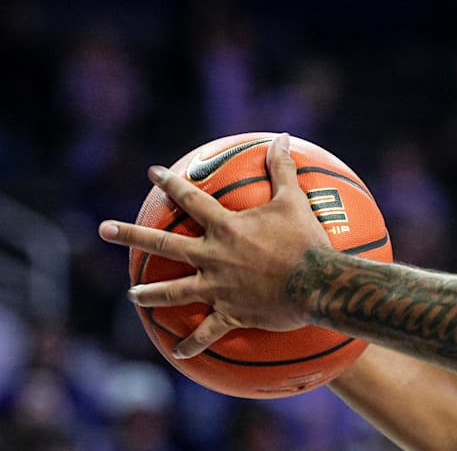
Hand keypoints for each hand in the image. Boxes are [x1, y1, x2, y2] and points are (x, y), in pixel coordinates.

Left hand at [98, 133, 329, 358]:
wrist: (317, 283)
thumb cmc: (307, 240)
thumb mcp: (294, 200)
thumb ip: (282, 169)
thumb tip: (280, 138)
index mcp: (226, 228)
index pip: (191, 199)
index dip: (171, 183)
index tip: (153, 173)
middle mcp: (213, 256)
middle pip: (164, 244)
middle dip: (130, 236)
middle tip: (103, 229)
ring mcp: (218, 287)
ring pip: (174, 291)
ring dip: (150, 294)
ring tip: (132, 295)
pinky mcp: (231, 313)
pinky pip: (207, 333)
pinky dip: (192, 344)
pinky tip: (178, 353)